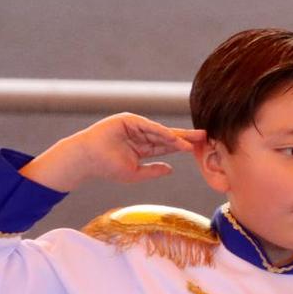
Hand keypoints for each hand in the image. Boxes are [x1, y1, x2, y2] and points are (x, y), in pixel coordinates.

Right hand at [20, 114, 205, 191]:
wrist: (87, 161)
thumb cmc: (107, 168)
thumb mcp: (136, 173)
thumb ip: (153, 171)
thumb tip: (171, 169)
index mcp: (144, 147)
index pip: (168, 146)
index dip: (183, 147)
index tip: (200, 148)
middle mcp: (141, 134)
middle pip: (168, 136)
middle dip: (186, 136)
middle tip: (205, 136)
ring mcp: (135, 126)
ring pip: (160, 131)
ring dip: (177, 136)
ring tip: (193, 141)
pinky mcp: (127, 120)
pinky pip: (148, 127)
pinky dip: (161, 132)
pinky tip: (174, 138)